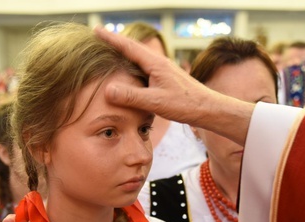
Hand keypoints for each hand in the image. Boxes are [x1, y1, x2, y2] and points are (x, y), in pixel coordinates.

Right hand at [93, 27, 253, 146]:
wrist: (208, 108)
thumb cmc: (185, 104)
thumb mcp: (155, 102)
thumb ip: (132, 96)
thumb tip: (108, 89)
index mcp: (155, 63)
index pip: (128, 47)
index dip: (111, 39)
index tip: (96, 30)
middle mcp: (159, 63)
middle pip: (133, 48)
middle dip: (115, 42)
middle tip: (99, 37)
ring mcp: (163, 70)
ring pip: (139, 58)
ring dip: (124, 53)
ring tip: (110, 52)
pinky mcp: (166, 79)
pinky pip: (145, 68)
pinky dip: (133, 66)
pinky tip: (131, 72)